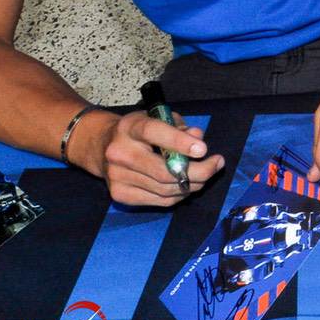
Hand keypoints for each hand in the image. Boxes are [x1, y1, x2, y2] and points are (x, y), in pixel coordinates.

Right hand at [89, 110, 224, 206]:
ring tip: (205, 174)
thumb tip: (198, 139)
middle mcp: (119, 153)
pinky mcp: (120, 195)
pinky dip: (179, 195)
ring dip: (193, 184)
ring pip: (165, 189)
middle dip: (199, 171)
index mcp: (130, 127)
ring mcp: (117, 177)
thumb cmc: (139, 131)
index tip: (204, 150)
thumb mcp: (159, 118)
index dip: (180, 142)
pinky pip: (160, 201)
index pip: (154, 133)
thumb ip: (180, 126)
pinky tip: (187, 185)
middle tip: (217, 164)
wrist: (102, 147)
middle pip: (164, 171)